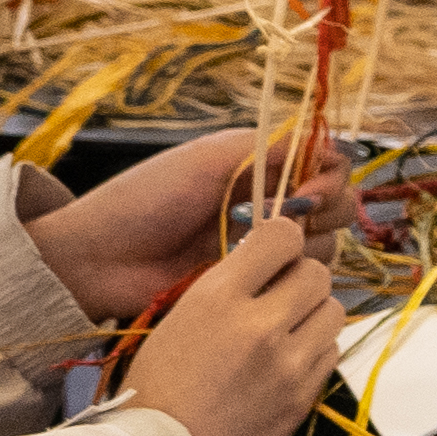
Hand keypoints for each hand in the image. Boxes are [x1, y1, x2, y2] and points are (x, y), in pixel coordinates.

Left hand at [23, 129, 334, 322]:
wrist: (100, 259)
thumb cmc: (145, 199)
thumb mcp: (208, 158)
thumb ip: (270, 147)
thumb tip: (329, 152)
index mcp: (258, 166)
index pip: (324, 164)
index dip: (329, 176)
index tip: (309, 190)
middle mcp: (268, 205)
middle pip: (336, 206)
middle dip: (326, 210)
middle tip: (289, 218)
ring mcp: (261, 250)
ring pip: (324, 246)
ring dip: (305, 245)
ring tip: (258, 246)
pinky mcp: (252, 288)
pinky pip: (296, 282)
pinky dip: (289, 276)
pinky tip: (256, 273)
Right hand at [110, 210, 343, 435]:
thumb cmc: (152, 396)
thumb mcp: (175, 323)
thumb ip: (222, 292)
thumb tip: (261, 269)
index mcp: (218, 297)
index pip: (282, 235)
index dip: (283, 241)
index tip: (273, 254)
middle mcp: (260, 323)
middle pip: (317, 272)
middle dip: (301, 280)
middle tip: (280, 298)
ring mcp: (288, 363)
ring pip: (334, 312)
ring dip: (314, 316)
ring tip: (285, 333)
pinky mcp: (304, 398)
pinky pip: (330, 354)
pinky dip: (315, 352)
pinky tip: (287, 366)